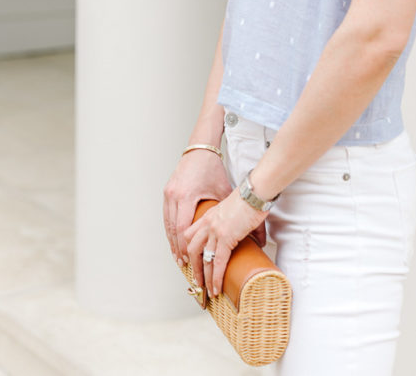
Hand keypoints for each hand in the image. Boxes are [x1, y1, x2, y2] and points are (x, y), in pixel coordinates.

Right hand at [163, 150, 232, 266]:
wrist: (199, 150)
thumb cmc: (212, 168)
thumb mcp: (222, 190)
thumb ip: (230, 210)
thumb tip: (248, 225)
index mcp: (187, 195)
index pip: (184, 228)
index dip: (186, 247)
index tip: (190, 261)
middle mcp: (174, 195)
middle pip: (173, 230)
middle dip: (178, 249)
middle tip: (184, 266)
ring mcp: (169, 194)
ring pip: (167, 225)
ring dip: (172, 242)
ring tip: (178, 258)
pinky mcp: (167, 192)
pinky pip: (166, 216)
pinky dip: (170, 231)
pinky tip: (174, 241)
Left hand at [183, 189, 266, 296]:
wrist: (255, 192)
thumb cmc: (251, 198)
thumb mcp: (240, 213)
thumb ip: (247, 229)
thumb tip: (259, 243)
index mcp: (209, 216)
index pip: (190, 235)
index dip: (189, 250)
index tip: (192, 262)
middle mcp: (208, 224)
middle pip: (192, 248)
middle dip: (194, 267)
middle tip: (198, 280)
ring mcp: (215, 231)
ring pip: (203, 259)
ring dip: (204, 276)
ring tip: (208, 289)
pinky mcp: (226, 237)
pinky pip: (218, 262)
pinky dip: (216, 277)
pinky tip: (217, 287)